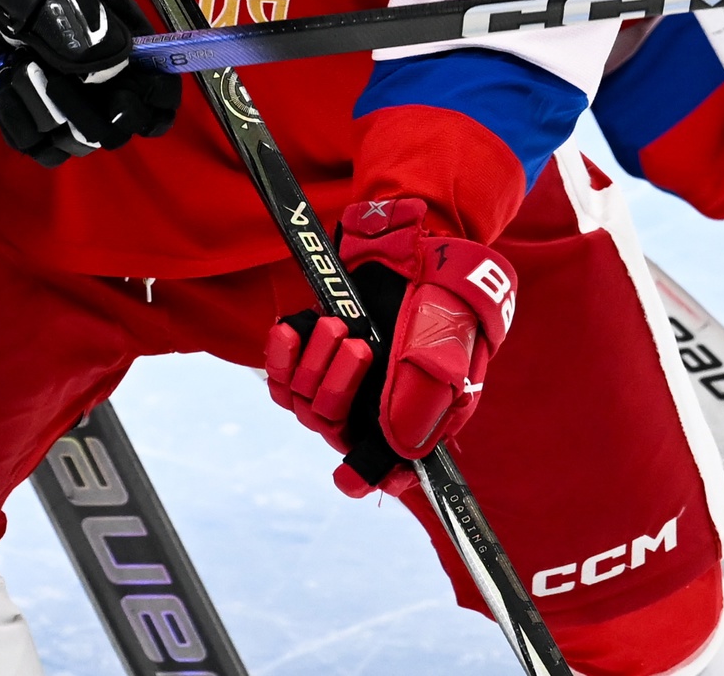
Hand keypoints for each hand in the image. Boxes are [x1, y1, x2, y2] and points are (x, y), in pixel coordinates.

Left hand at [266, 198, 516, 497]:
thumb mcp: (441, 351)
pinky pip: (283, 375)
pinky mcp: (318, 350)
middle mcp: (378, 404)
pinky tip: (290, 328)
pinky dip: (282, 355)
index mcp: (415, 417)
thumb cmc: (440, 301)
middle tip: (359, 345)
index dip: (368, 476)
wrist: (417, 244)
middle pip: (334, 429)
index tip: (348, 478)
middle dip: (338, 388)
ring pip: (306, 403)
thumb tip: (396, 454)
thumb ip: (420, 402)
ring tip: (337, 323)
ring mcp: (346, 377)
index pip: (388, 467)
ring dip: (314, 363)